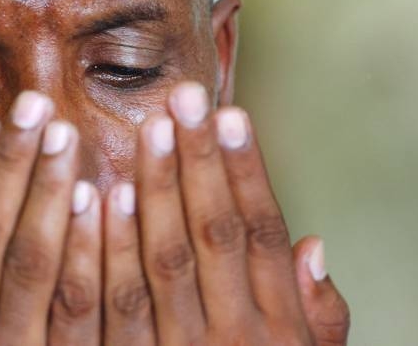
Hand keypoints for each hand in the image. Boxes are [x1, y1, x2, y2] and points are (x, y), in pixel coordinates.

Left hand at [101, 81, 349, 344]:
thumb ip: (317, 315)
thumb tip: (313, 243)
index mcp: (281, 329)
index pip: (264, 233)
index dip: (247, 171)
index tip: (232, 114)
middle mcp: (235, 336)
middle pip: (216, 233)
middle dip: (201, 159)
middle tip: (186, 96)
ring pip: (167, 259)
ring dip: (158, 188)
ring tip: (151, 128)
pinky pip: (117, 303)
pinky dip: (108, 248)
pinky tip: (100, 196)